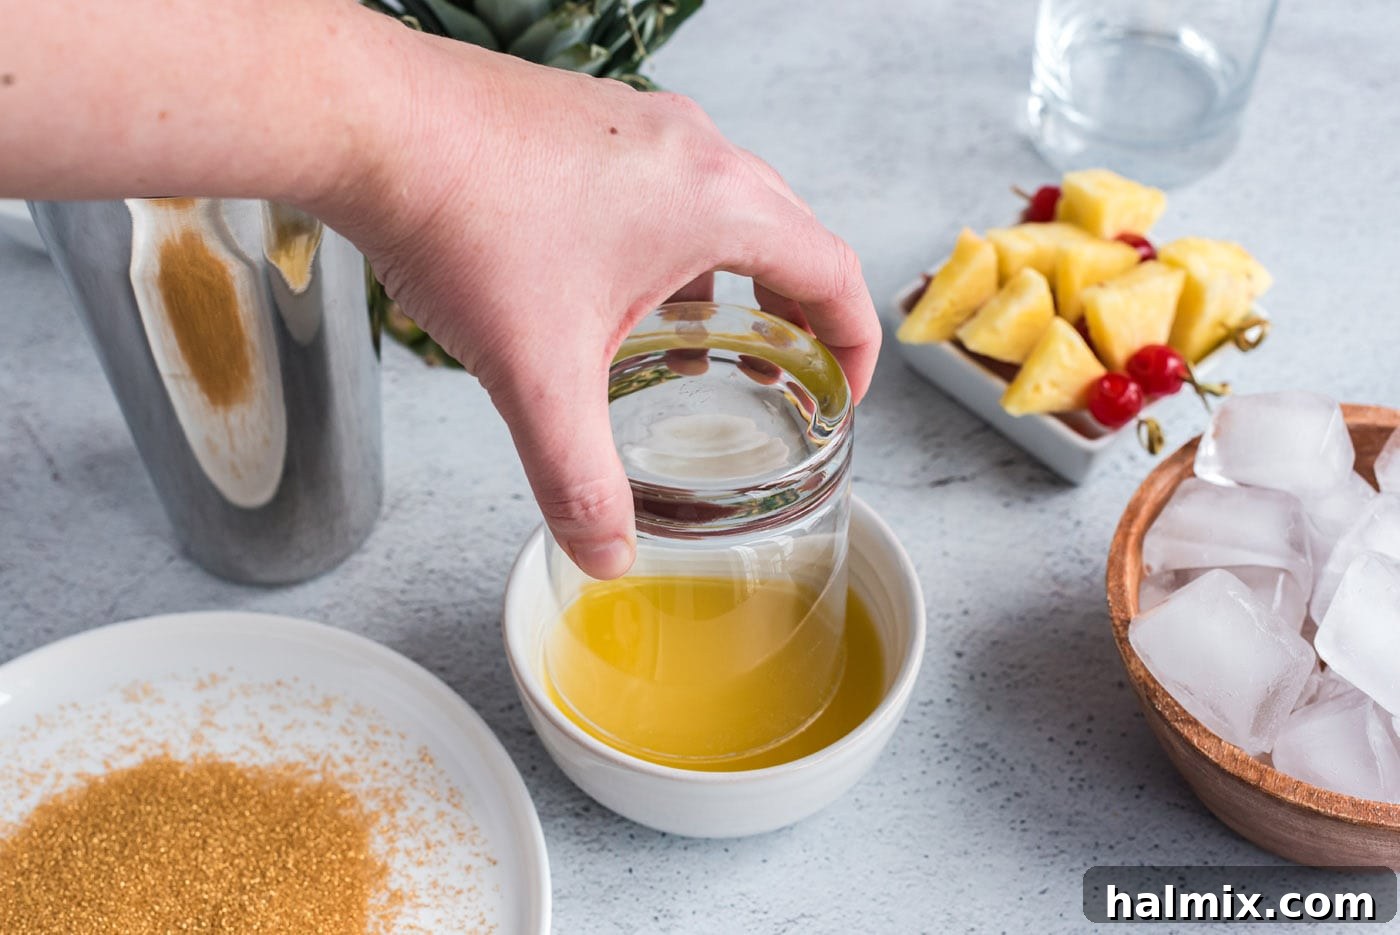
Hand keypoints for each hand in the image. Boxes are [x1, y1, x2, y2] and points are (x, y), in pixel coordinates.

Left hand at [323, 30, 880, 578]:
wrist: (371, 123)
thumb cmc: (463, 219)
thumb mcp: (539, 374)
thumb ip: (579, 478)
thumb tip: (606, 551)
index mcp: (715, 201)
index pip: (832, 272)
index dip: (856, 340)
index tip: (845, 389)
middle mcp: (691, 147)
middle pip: (786, 234)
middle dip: (795, 313)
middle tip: (783, 375)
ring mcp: (637, 123)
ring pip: (720, 205)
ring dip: (729, 278)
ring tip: (702, 345)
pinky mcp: (588, 118)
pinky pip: (661, 184)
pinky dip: (670, 244)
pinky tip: (615, 295)